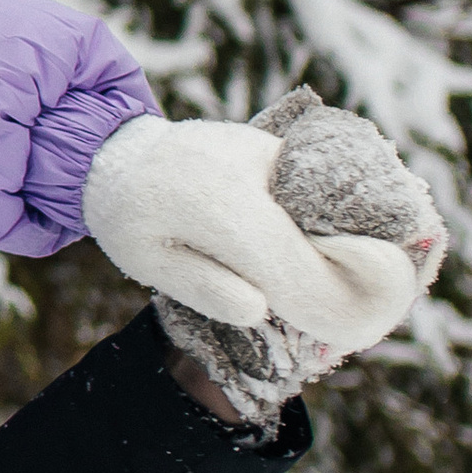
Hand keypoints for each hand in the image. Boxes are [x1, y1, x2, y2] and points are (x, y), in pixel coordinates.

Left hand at [118, 89, 447, 426]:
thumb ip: (202, 287)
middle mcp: (250, 168)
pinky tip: (328, 241)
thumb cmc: (129, 218)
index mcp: (215, 204)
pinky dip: (329, 215)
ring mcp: (266, 149)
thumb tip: (260, 308)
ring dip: (343, 241)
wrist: (115, 149)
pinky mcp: (274, 144)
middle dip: (344, 272)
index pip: (288, 263)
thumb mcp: (146, 262)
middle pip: (322, 232)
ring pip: (329, 203)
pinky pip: (318, 184)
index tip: (342, 328)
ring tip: (348, 274)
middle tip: (356, 309)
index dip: (322, 299)